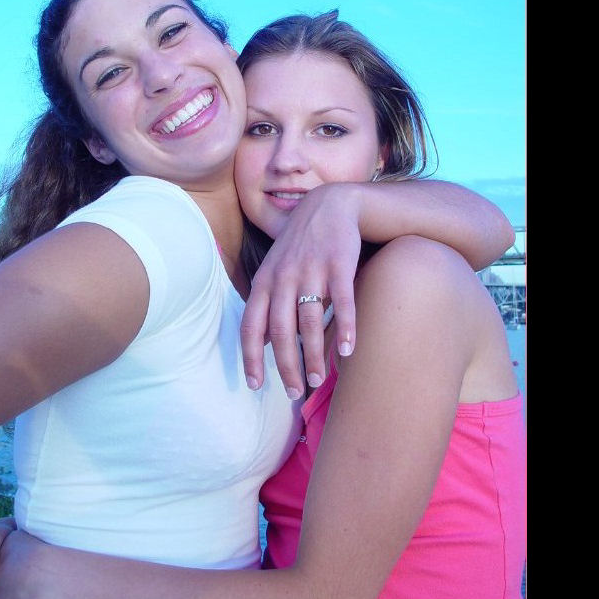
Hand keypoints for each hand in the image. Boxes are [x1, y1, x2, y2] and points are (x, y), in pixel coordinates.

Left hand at [241, 183, 362, 396]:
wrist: (330, 205)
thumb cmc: (300, 245)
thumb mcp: (275, 270)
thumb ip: (267, 304)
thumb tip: (260, 344)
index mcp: (264, 281)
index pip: (251, 325)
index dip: (250, 357)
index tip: (255, 385)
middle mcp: (284, 277)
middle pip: (279, 330)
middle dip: (284, 365)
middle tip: (293, 393)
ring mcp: (311, 270)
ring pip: (308, 321)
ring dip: (312, 355)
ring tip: (316, 380)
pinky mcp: (339, 264)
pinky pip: (341, 301)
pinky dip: (345, 327)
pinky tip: (347, 351)